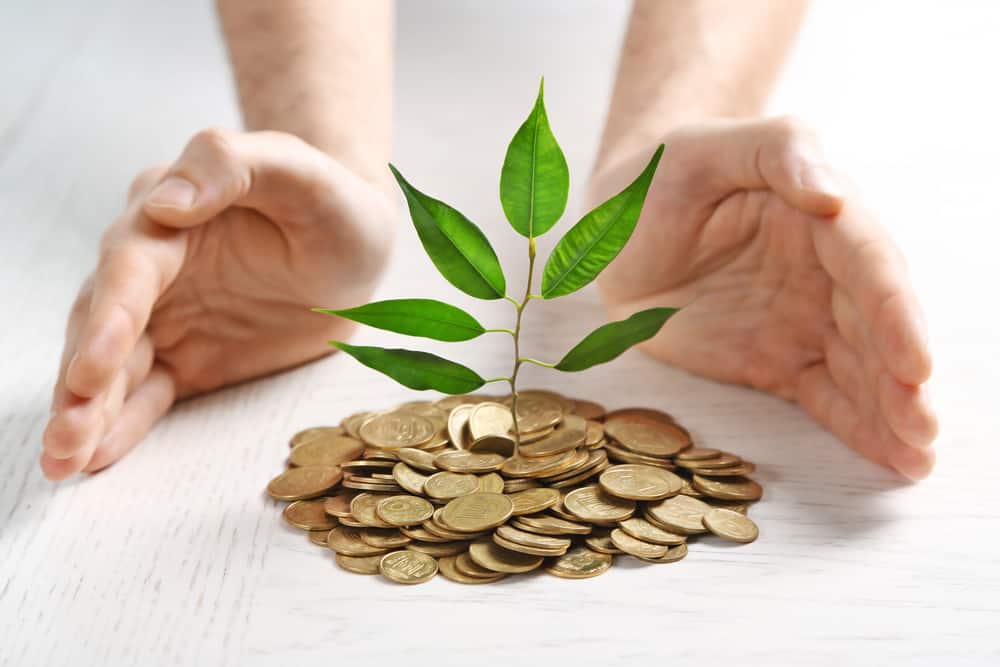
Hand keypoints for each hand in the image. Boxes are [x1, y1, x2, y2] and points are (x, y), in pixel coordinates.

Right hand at [42, 129, 393, 479]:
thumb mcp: (299, 171)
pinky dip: (121, 427)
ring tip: (62, 461)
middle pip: (104, 324)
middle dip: (82, 382)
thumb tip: (166, 201)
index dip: (109, 320)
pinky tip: (92, 460)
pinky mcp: (189, 358)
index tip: (93, 370)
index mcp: (172, 215)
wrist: (357, 242)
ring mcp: (169, 317)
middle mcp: (155, 269)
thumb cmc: (331, 200)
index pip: (129, 269)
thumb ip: (230, 166)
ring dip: (86, 413)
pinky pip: (149, 396)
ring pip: (115, 368)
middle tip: (64, 436)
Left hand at [589, 118, 937, 479]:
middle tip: (923, 429)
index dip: (894, 314)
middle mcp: (824, 270)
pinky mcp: (778, 360)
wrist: (616, 229)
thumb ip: (778, 153)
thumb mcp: (706, 149)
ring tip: (918, 458)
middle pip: (875, 326)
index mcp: (818, 215)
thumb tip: (835, 194)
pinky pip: (824, 395)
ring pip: (859, 368)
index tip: (915, 362)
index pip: (868, 265)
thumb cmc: (661, 178)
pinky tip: (892, 460)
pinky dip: (857, 427)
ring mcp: (803, 319)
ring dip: (891, 412)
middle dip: (902, 379)